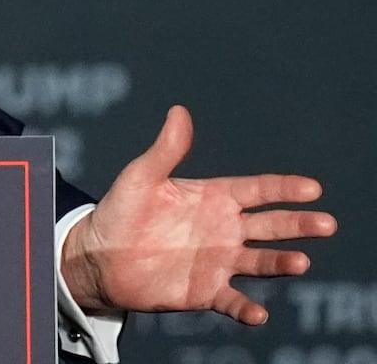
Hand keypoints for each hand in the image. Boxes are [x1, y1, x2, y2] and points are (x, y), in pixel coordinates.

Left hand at [62, 105, 336, 322]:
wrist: (99, 256)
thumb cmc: (121, 211)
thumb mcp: (141, 176)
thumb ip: (166, 150)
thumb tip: (179, 111)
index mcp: (214, 198)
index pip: (257, 190)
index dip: (284, 189)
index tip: (312, 188)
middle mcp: (224, 230)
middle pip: (270, 225)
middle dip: (298, 224)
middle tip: (326, 223)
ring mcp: (218, 262)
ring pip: (261, 263)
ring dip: (281, 263)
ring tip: (300, 262)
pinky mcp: (205, 291)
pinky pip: (233, 301)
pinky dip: (246, 308)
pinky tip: (258, 314)